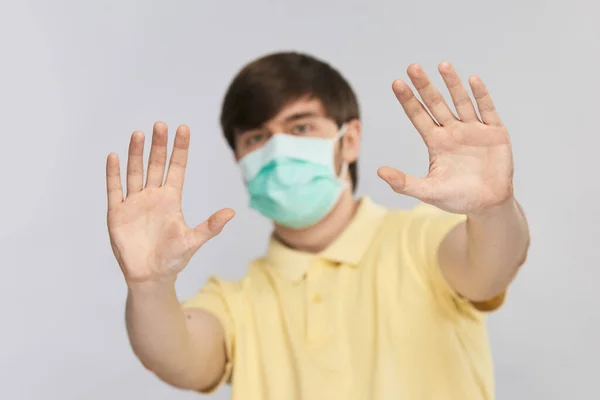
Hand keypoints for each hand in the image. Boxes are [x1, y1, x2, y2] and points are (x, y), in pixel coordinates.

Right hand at [106, 122, 233, 285]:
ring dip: (135, 154)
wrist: (150, 276)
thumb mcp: (194, 241)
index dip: (180, 149)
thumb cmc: (173, 259)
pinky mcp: (118, 213)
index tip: (183, 128)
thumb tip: (232, 212)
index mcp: (171, 199)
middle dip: (158, 145)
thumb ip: (211, 226)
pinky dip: (114, 174)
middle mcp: (153, 196)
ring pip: (134, 172)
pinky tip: (114, 156)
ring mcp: (134, 203)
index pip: (176, 168)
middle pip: (155, 165)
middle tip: (161, 125)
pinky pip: (115, 190)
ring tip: (139, 134)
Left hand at [377, 62, 513, 214]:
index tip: (396, 83)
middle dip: (425, 86)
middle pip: (436, 103)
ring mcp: (474, 130)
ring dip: (452, 84)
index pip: (419, 116)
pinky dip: (481, 95)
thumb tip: (379, 171)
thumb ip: (403, 183)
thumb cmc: (457, 198)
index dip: (408, 100)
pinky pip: (487, 110)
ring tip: (442, 65)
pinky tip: (473, 80)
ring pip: (461, 101)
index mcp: (436, 142)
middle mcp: (453, 131)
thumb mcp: (427, 192)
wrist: (488, 205)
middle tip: (412, 67)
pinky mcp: (495, 133)